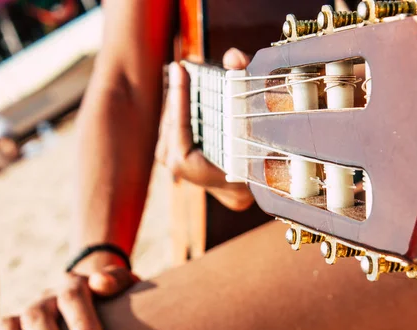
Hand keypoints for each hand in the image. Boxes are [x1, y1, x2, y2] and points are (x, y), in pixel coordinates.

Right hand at [0, 264, 135, 329]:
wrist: (93, 288)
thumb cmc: (113, 295)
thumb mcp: (123, 283)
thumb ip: (116, 279)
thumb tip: (100, 283)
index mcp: (73, 286)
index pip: (74, 299)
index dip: (83, 324)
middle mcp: (46, 299)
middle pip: (40, 317)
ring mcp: (27, 313)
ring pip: (12, 326)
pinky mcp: (13, 329)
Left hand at [155, 48, 254, 211]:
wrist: (236, 186)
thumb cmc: (246, 159)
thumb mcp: (250, 130)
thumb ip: (243, 88)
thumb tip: (232, 57)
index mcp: (185, 162)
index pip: (178, 123)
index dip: (179, 94)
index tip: (180, 69)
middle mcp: (172, 160)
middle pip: (171, 116)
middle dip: (178, 90)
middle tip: (185, 66)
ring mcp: (166, 156)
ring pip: (169, 118)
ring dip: (176, 96)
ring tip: (185, 73)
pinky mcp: (166, 150)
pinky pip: (170, 122)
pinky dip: (177, 105)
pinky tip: (182, 88)